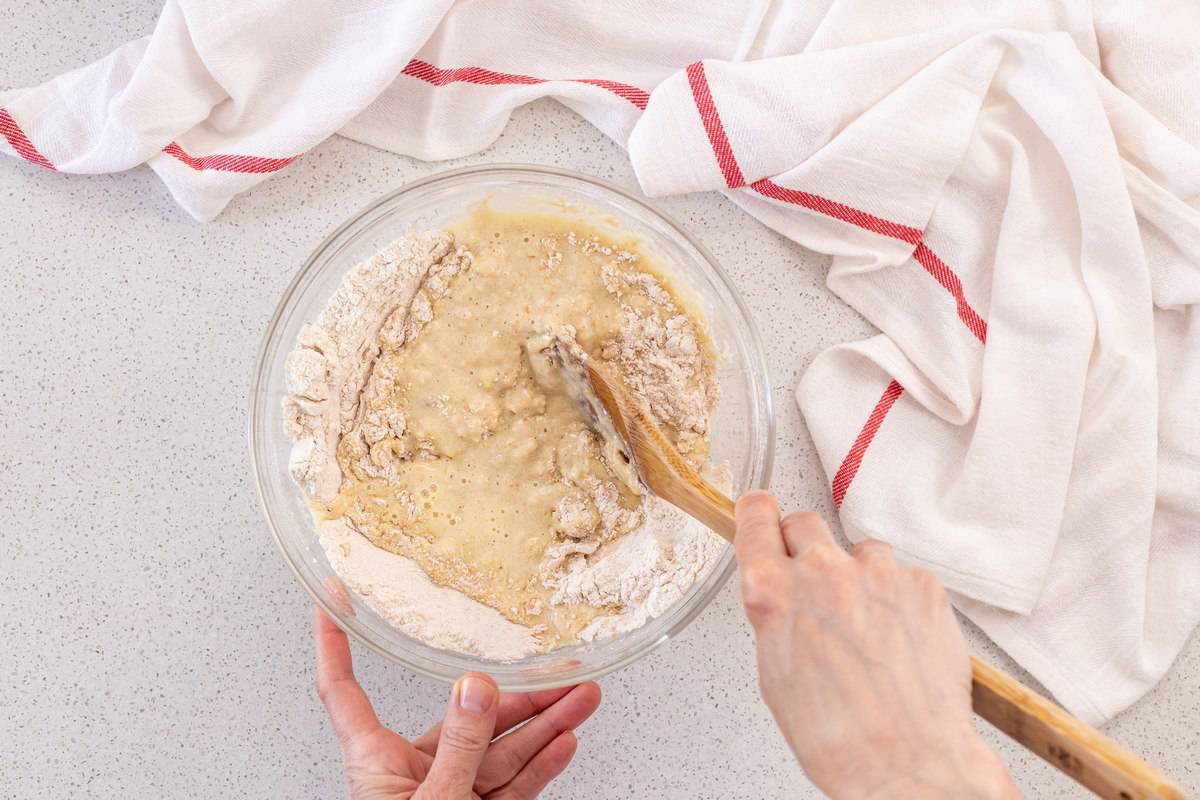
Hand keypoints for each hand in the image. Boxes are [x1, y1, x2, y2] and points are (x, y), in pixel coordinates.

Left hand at [313, 608, 601, 798]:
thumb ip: (459, 747)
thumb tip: (473, 687)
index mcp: (374, 766)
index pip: (345, 691)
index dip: (336, 644)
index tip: (332, 601)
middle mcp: (410, 775)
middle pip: (465, 720)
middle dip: (519, 698)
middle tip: (560, 673)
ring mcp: (448, 796)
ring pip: (501, 752)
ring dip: (546, 727)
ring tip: (581, 700)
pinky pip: (512, 786)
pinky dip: (541, 766)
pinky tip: (564, 742)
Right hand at [733, 492, 1019, 798]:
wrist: (907, 763)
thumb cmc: (838, 736)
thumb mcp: (774, 673)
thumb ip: (774, 615)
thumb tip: (780, 594)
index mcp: (774, 592)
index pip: (756, 519)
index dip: (757, 515)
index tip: (760, 510)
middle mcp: (823, 572)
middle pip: (804, 523)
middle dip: (805, 548)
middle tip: (815, 586)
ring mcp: (878, 574)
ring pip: (859, 550)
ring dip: (857, 576)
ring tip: (866, 629)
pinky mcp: (922, 585)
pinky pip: (901, 575)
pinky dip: (897, 598)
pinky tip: (897, 639)